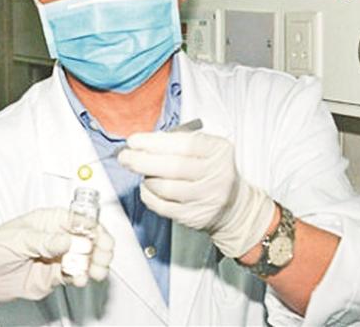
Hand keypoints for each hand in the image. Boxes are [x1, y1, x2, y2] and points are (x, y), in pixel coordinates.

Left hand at [0, 207, 113, 320]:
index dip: (93, 227)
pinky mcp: (56, 276)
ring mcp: (58, 257)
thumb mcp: (17, 239)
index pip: (79, 219)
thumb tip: (69, 240)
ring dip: (96, 264)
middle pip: (89, 238)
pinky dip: (82, 278)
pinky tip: (80, 279)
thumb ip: (45, 241)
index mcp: (49, 220)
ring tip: (95, 272)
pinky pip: (76, 275)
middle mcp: (58, 237)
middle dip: (101, 247)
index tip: (100, 238)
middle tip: (104, 257)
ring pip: (87, 258)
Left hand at [118, 130, 274, 257]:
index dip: (154, 142)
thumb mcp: (205, 148)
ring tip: (142, 173)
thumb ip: (178, 141)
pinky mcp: (194, 217)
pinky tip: (148, 188)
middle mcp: (216, 175)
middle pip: (172, 167)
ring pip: (165, 188)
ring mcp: (206, 198)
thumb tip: (143, 143)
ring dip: (146, 179)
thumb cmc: (212, 171)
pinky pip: (162, 206)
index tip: (134, 141)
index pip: (184, 144)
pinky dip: (148, 195)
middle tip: (125, 157)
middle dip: (141, 160)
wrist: (234, 206)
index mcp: (218, 151)